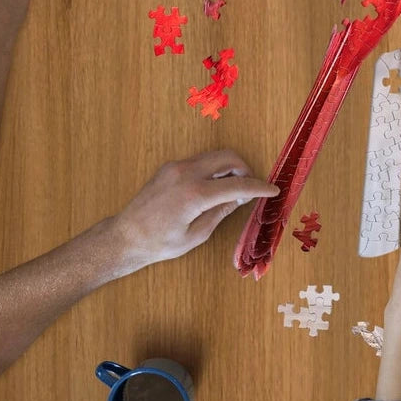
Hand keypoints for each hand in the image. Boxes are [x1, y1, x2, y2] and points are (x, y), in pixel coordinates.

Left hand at [112, 150, 278, 269]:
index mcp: (194, 194)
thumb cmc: (160, 243)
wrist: (126, 236)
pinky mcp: (170, 167)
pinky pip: (200, 161)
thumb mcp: (197, 234)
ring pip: (214, 156)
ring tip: (234, 189)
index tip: (273, 190)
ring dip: (229, 168)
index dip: (258, 187)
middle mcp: (185, 173)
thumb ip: (220, 212)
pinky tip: (215, 188)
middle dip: (245, 169)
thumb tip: (240, 198)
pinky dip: (214, 170)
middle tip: (250, 188)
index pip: (236, 185)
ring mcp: (175, 167)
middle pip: (227, 157)